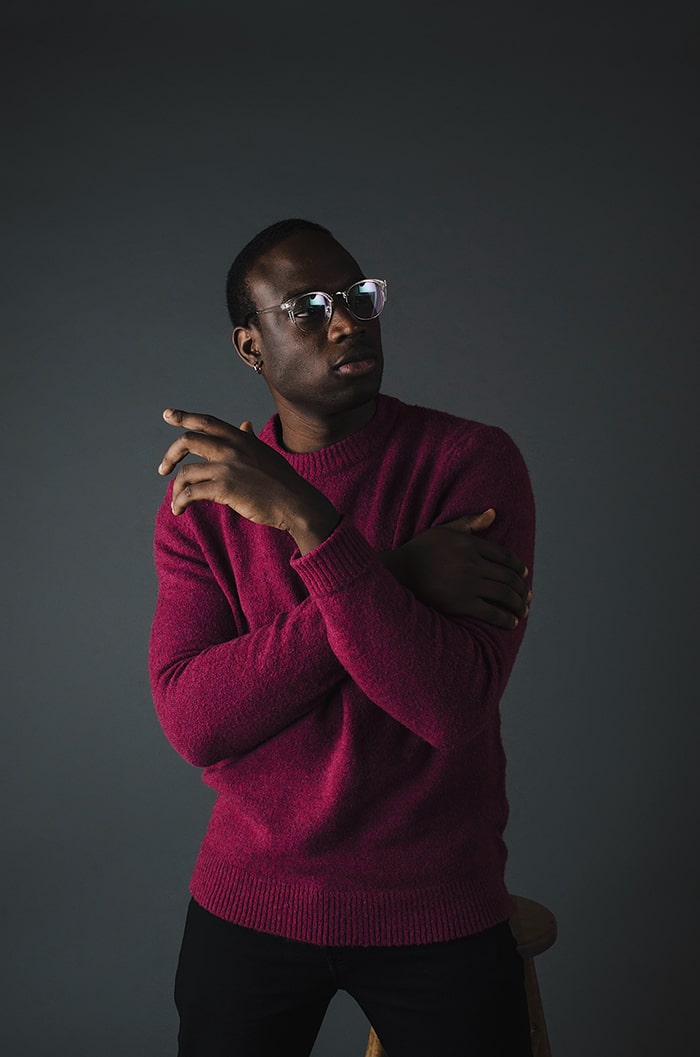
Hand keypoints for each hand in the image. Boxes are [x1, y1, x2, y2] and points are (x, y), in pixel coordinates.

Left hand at [157, 409, 338, 553]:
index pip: (207, 422)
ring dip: (176, 489)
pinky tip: (179, 510)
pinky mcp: (224, 488)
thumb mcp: (265, 453)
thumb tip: (245, 424)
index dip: (185, 416)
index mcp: (240, 439)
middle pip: (188, 441)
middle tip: (163, 469)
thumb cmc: (282, 481)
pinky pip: (191, 493)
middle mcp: (231, 448)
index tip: (168, 414)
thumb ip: (249, 439)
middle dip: (170, 455)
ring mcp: (227, 467)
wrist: (296, 502)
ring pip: (186, 472)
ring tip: (177, 502)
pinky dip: (180, 502)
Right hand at [384, 509, 530, 627]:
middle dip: (522, 589)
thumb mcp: (443, 531)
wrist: (398, 574)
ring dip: (518, 605)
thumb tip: (493, 513)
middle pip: (508, 577)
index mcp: (469, 544)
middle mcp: (472, 563)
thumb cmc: (420, 551)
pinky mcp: (461, 604)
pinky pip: (491, 612)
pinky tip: (512, 622)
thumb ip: (470, 523)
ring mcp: (467, 584)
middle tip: (527, 596)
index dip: (518, 567)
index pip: (505, 556)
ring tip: (523, 611)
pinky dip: (506, 619)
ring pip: (504, 595)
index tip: (524, 574)